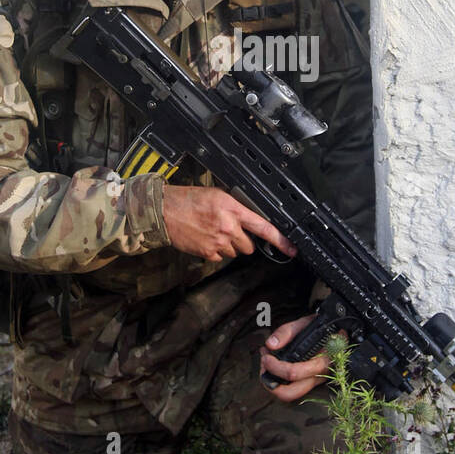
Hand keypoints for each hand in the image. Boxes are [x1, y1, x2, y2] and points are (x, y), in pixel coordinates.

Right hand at [161, 185, 296, 262]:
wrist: (163, 212)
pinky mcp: (207, 253)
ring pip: (235, 252)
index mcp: (232, 210)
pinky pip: (220, 257)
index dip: (280, 240)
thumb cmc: (188, 200)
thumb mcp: (217, 195)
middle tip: (228, 230)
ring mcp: (218, 243)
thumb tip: (249, 216)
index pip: (263, 226)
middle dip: (243, 240)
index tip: (291, 249)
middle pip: (249, 246)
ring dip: (229, 246)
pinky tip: (205, 239)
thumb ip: (235, 207)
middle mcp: (228, 227)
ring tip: (213, 232)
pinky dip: (215, 251)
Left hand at [260, 313, 335, 401]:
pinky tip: (273, 364)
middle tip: (265, 365)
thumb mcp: (306, 323)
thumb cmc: (323, 329)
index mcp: (321, 362)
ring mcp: (314, 382)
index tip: (267, 356)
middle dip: (271, 383)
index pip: (295, 373)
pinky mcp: (309, 382)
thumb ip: (287, 332)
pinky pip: (292, 388)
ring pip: (290, 394)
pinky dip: (278, 380)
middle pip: (290, 393)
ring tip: (267, 364)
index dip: (275, 367)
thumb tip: (271, 344)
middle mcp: (318, 376)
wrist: (338, 333)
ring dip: (273, 383)